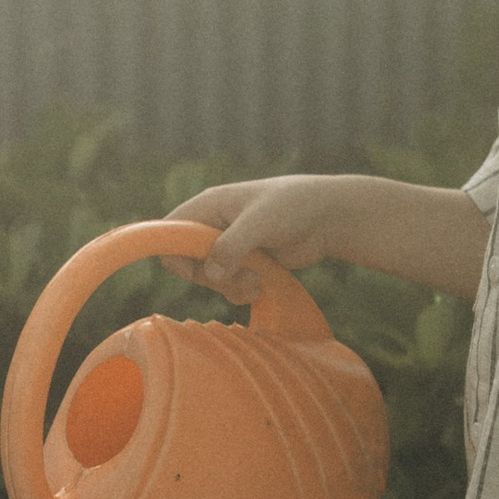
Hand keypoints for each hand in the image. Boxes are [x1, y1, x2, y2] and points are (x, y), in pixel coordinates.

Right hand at [162, 176, 350, 303]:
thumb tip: (209, 274)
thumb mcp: (259, 223)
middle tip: (239, 275)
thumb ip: (231, 247)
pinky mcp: (246, 262)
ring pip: (209, 278)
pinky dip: (241, 292)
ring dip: (230, 286)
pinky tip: (261, 286)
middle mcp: (214, 225)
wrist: (328, 217)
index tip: (198, 269)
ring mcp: (230, 245)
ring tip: (256, 281)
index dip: (175, 253)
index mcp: (208, 206)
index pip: (170, 233)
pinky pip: (229, 286)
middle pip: (188, 263)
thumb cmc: (293, 207)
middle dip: (212, 276)